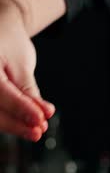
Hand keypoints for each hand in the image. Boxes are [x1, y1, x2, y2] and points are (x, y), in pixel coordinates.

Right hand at [0, 1, 53, 140]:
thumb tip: (41, 116)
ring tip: (34, 131)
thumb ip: (28, 91)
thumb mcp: (21, 63)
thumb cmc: (8, 41)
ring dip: (10, 124)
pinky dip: (4, 119)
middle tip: (38, 132)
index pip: (0, 92)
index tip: (41, 120)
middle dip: (15, 123)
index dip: (21, 108)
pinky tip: (21, 125)